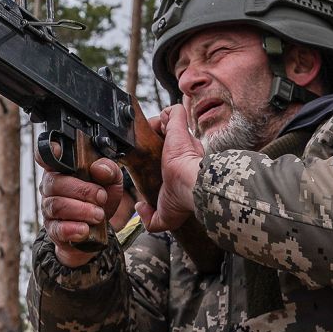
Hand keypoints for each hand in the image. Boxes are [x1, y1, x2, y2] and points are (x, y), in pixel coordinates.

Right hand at [35, 150, 123, 268]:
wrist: (100, 228)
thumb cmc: (100, 198)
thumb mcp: (111, 180)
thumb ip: (109, 169)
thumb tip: (99, 168)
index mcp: (61, 168)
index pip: (44, 155)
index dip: (48, 152)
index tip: (58, 151)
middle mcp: (50, 186)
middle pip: (55, 183)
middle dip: (82, 191)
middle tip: (101, 198)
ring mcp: (48, 207)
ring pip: (57, 206)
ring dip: (81, 210)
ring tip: (98, 215)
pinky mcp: (52, 228)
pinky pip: (56, 228)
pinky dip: (72, 229)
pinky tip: (85, 229)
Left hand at [137, 104, 202, 232]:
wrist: (192, 186)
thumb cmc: (182, 201)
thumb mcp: (165, 217)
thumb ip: (152, 218)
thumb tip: (140, 206)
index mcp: (182, 168)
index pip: (172, 156)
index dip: (160, 155)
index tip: (149, 159)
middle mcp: (185, 151)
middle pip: (168, 137)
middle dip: (155, 136)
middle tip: (144, 143)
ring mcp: (183, 139)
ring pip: (169, 123)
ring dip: (157, 124)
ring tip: (147, 132)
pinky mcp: (180, 129)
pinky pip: (174, 112)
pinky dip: (166, 114)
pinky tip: (158, 123)